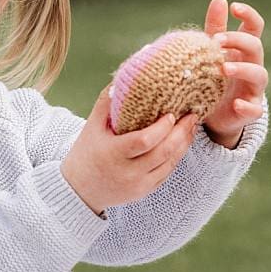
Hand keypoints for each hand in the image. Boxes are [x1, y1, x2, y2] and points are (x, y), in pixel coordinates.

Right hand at [61, 86, 200, 214]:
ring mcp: (138, 185)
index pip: (144, 141)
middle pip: (164, 153)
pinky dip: (176, 157)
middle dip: (182, 133)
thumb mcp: (92, 126)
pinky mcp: (144, 191)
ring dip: (184, 145)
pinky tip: (181, 143)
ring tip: (190, 127)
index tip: (171, 114)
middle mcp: (128, 172)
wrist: (79, 190)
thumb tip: (121, 80)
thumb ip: (106, 103)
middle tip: (191, 116)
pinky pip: (167, 173)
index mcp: (113, 154)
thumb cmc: (86, 153)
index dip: (162, 128)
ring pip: (170, 164)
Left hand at [201, 0, 267, 148]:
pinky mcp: (249, 110)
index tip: (234, 7)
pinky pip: (254, 109)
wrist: (214, 113)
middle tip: (217, 41)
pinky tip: (236, 103)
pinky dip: (247, 106)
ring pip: (260, 74)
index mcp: (244, 50)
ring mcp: (253, 88)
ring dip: (243, 69)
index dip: (249, 15)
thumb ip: (216, 27)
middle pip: (256, 46)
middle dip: (238, 40)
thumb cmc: (215, 76)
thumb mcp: (213, 51)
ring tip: (224, 68)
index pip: (255, 27)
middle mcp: (252, 66)